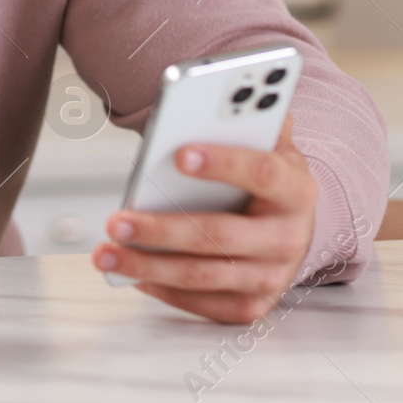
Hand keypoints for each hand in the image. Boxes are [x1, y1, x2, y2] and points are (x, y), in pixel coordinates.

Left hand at [92, 116, 318, 323]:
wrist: (293, 228)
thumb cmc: (268, 180)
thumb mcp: (268, 144)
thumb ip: (252, 118)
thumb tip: (220, 97)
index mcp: (295, 189)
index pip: (262, 173)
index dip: (223, 163)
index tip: (179, 153)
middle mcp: (288, 238)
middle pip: (219, 235)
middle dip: (163, 230)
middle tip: (118, 221)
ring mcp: (271, 277)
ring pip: (203, 275)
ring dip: (149, 266)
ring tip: (108, 252)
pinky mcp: (251, 306)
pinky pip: (203, 304)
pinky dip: (163, 290)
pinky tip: (132, 274)